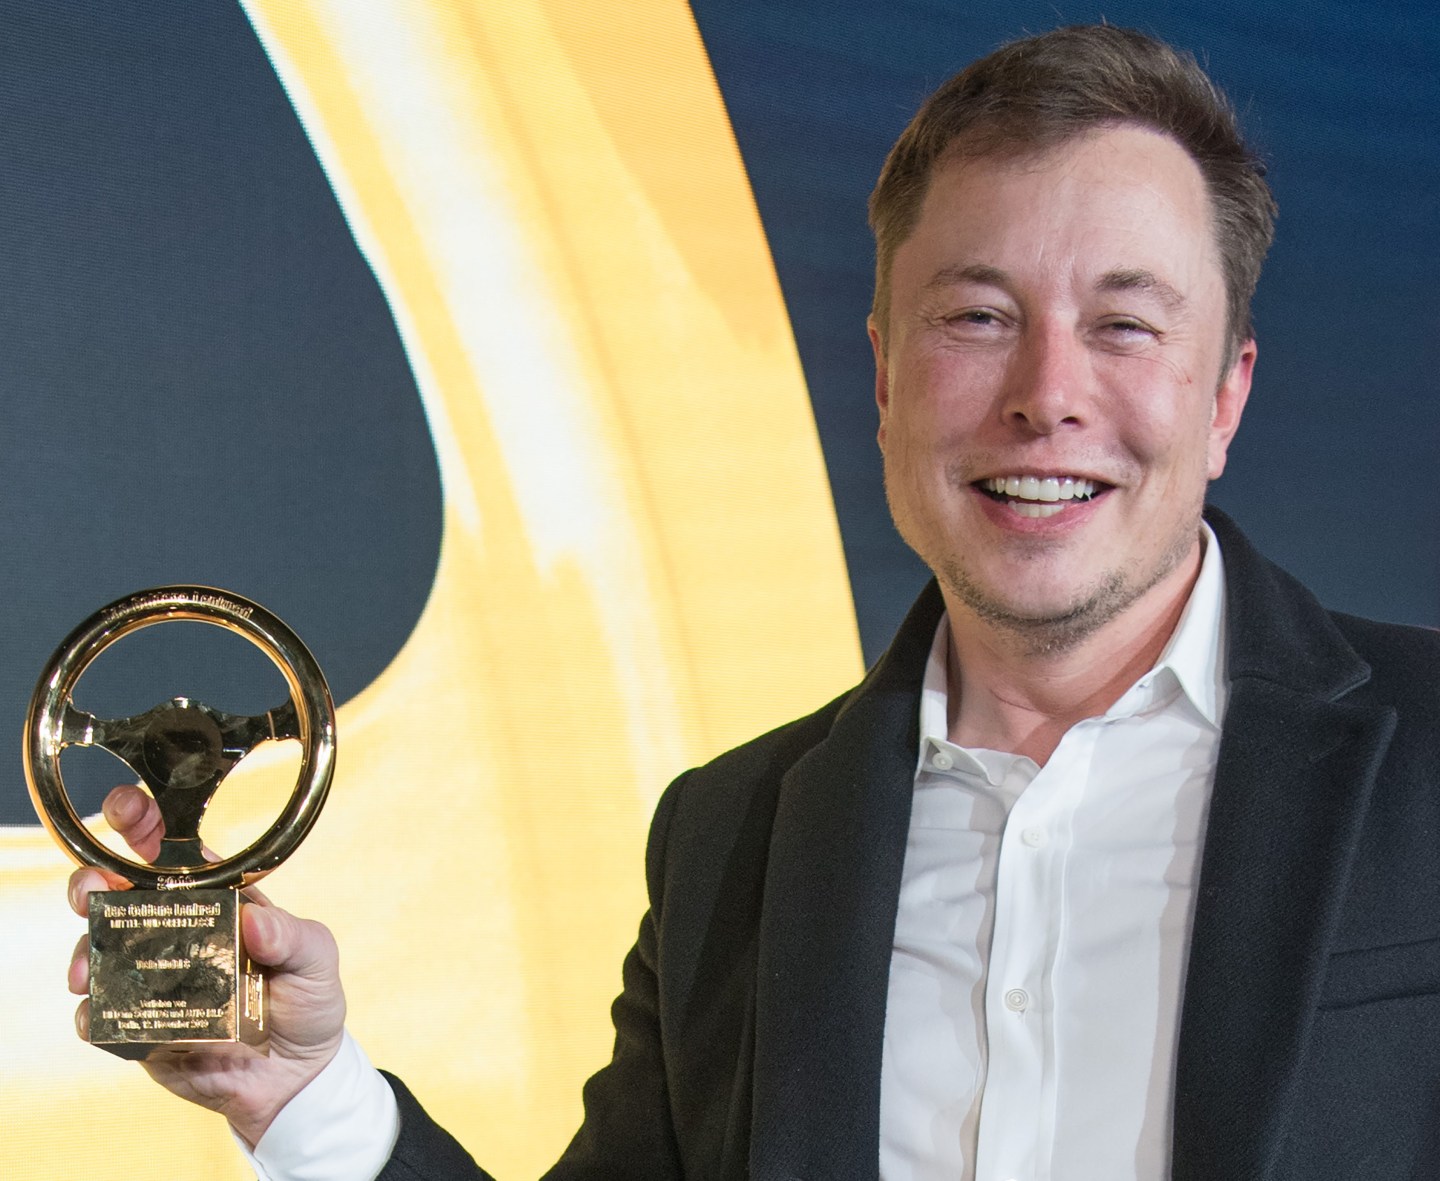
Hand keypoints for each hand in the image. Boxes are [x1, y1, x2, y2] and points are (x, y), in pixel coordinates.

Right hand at [67, 784, 346, 1146]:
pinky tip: (97, 1013)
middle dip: (93, 882)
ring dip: (86, 950)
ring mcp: (152, 976)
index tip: (126, 807)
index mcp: (217, 899)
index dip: (144, 823)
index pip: (173, 851)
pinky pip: (102, 1015)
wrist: (296, 1077)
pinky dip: (93, 1012)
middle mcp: (176, 931)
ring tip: (89, 967)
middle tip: (91, 890)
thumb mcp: (316, 958)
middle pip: (119, 894)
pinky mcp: (139, 1025)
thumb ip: (292, 937)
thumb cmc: (308, 1001)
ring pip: (99, 950)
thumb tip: (255, 920)